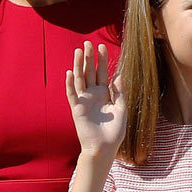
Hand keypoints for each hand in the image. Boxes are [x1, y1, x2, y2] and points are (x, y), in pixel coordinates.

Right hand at [66, 41, 125, 158]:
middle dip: (89, 58)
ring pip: (80, 79)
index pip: (102, 73)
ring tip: (78, 51)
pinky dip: (70, 83)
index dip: (102, 60)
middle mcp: (93, 95)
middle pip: (90, 73)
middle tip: (88, 43)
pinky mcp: (77, 109)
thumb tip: (119, 75)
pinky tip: (70, 72)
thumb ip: (119, 92)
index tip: (102, 47)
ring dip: (79, 65)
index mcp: (104, 94)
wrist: (104, 147)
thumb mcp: (121, 109)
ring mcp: (84, 101)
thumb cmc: (114, 132)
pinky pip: (72, 94)